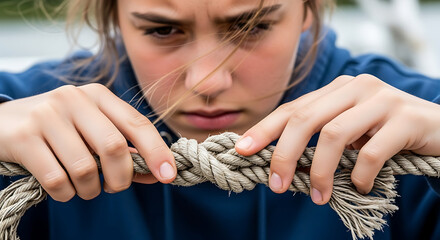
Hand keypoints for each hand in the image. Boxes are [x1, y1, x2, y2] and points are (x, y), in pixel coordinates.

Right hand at [0, 84, 175, 201]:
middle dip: (121, 178)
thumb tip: (158, 174)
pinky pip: (57, 180)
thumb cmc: (58, 131)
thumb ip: (123, 150)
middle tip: (115, 188)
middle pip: (114, 147)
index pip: (137, 124)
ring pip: (85, 168)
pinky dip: (67, 194)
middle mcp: (73, 99)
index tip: (169, 175)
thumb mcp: (91, 130)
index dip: (157, 151)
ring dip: (91, 190)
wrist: (3, 124)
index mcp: (97, 95)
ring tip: (85, 188)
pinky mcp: (23, 137)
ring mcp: (46, 116)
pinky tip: (64, 188)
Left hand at [235, 74, 439, 203]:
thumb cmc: (385, 135)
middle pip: (306, 119)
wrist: (439, 131)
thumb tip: (282, 167)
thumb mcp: (349, 133)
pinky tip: (361, 187)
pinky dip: (360, 176)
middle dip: (284, 154)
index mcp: (337, 90)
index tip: (241, 150)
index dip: (264, 130)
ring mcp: (382, 100)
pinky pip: (372, 152)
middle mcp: (356, 88)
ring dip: (321, 172)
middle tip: (276, 185)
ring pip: (334, 135)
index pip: (292, 109)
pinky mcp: (406, 118)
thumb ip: (319, 140)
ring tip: (319, 197)